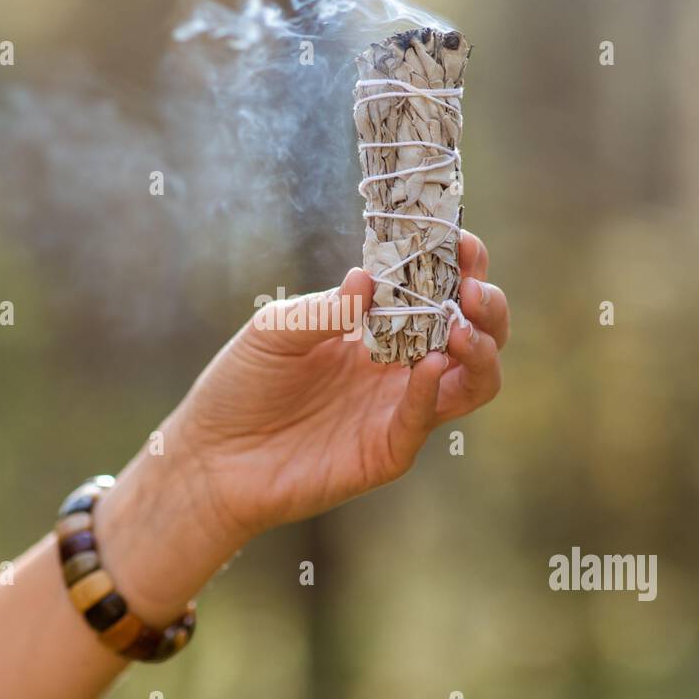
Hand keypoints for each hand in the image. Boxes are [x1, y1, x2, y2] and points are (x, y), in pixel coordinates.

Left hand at [171, 230, 508, 539]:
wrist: (211, 457)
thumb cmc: (240, 386)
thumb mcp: (274, 331)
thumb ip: (324, 310)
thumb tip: (368, 276)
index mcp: (378, 327)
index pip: (438, 290)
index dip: (460, 265)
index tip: (461, 241)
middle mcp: (400, 366)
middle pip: (475, 332)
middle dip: (487, 306)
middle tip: (471, 289)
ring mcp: (398, 410)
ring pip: (473, 382)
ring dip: (480, 352)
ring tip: (462, 329)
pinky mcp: (387, 451)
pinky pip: (424, 419)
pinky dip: (433, 392)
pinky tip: (431, 365)